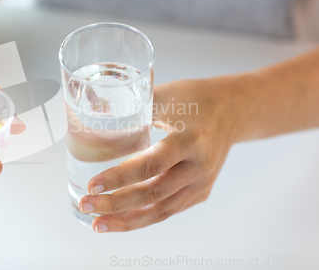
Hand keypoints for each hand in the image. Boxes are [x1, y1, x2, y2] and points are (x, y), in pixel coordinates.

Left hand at [79, 76, 239, 231]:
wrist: (233, 110)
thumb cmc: (196, 98)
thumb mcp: (165, 95)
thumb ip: (132, 106)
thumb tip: (93, 110)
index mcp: (190, 140)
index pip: (151, 164)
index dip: (120, 177)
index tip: (92, 185)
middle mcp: (198, 167)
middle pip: (153, 194)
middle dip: (116, 204)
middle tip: (86, 204)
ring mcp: (202, 184)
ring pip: (161, 211)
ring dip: (127, 220)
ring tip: (97, 223)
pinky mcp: (201, 193)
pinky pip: (169, 210)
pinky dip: (143, 217)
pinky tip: (120, 219)